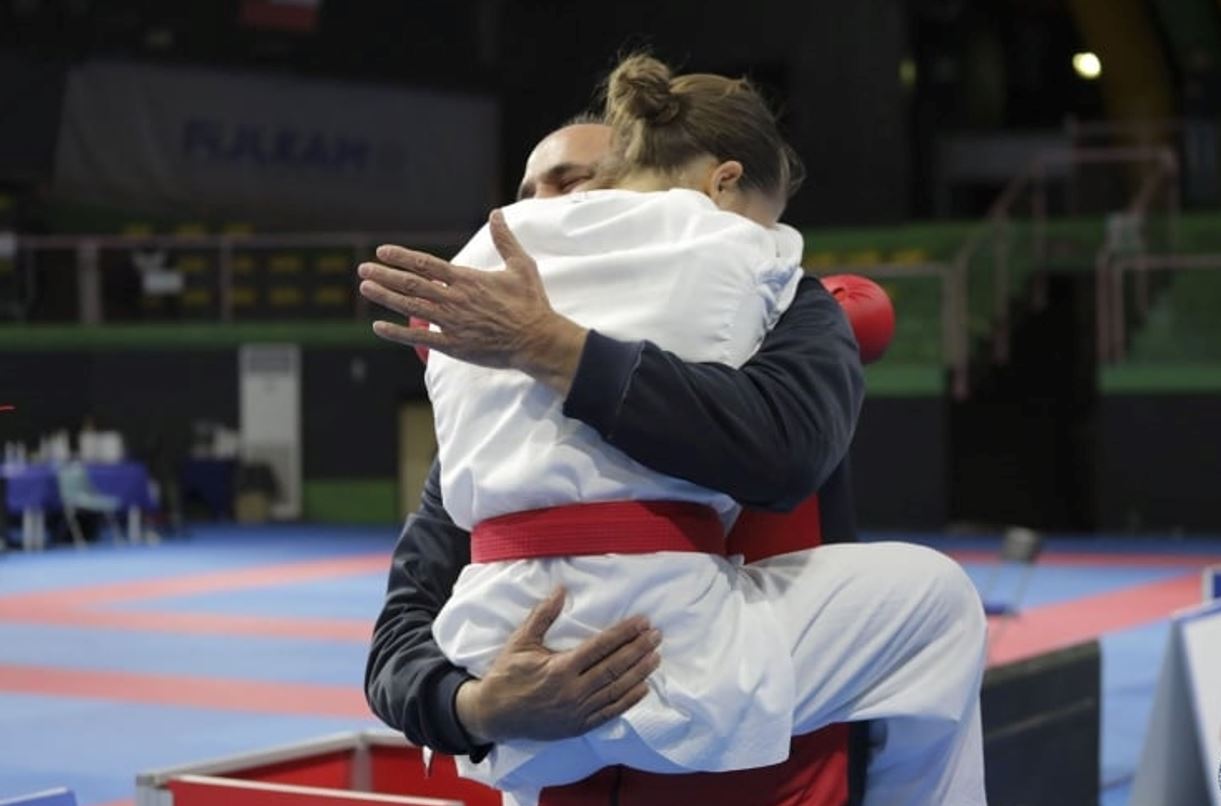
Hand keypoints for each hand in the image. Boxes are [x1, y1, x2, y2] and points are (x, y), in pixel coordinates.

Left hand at [357, 209, 587, 393]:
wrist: (537, 340)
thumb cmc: (531, 303)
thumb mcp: (521, 265)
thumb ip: (505, 240)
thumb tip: (497, 214)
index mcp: (466, 279)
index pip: (425, 264)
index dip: (402, 257)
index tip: (382, 250)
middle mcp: (454, 299)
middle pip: (411, 284)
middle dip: (385, 275)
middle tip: (363, 269)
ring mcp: (451, 323)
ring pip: (410, 308)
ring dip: (385, 297)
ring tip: (366, 288)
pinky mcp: (454, 345)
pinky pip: (420, 338)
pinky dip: (397, 333)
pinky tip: (378, 326)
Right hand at [454, 587, 661, 743]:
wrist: (493, 715)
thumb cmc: (506, 675)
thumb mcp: (520, 641)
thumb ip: (542, 616)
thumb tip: (560, 590)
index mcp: (560, 668)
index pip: (601, 646)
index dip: (624, 633)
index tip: (642, 622)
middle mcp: (573, 691)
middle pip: (614, 667)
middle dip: (638, 650)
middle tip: (657, 636)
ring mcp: (577, 711)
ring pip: (616, 690)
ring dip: (638, 673)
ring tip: (656, 657)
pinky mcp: (578, 726)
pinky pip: (609, 712)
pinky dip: (628, 701)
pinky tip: (643, 688)